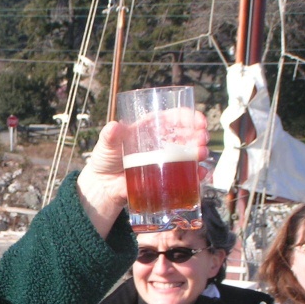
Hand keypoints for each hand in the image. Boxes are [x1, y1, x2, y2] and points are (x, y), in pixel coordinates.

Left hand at [76, 112, 208, 238]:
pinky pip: (184, 175)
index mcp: (149, 128)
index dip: (188, 117)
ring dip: (199, 153)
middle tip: (201, 139)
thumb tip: (114, 126)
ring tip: (201, 154)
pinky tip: (200, 174)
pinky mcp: (164, 178)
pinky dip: (195, 174)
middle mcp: (161, 143)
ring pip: (188, 154)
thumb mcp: (106, 144)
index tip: (198, 121)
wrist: (103, 186)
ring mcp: (164, 160)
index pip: (172, 117)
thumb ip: (110, 136)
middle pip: (185, 135)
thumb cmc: (105, 159)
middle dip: (198, 135)